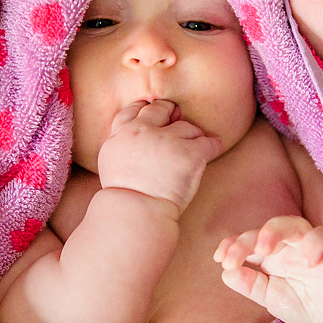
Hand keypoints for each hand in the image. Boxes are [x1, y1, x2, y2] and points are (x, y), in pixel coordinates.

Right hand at [96, 99, 222, 217]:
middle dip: (171, 113)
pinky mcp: (190, 153)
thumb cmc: (124, 196)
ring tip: (190, 154)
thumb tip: (135, 138)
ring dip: (191, 137)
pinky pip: (208, 142)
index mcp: (122, 133)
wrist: (136, 212)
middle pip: (162, 109)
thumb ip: (122, 144)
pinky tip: (213, 148)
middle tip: (178, 124)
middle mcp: (145, 131)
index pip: (135, 110)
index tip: (155, 117)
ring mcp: (169, 140)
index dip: (146, 111)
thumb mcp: (110, 162)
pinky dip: (212, 145)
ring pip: (188, 127)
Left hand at [214, 216, 322, 322]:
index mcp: (272, 255)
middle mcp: (290, 246)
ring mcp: (311, 246)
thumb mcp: (271, 298)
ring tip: (263, 249)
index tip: (221, 258)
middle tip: (235, 256)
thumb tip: (225, 273)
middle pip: (268, 229)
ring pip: (294, 224)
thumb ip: (249, 284)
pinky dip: (314, 244)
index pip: (250, 240)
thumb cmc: (305, 303)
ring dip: (275, 232)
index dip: (233, 244)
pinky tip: (306, 261)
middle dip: (248, 239)